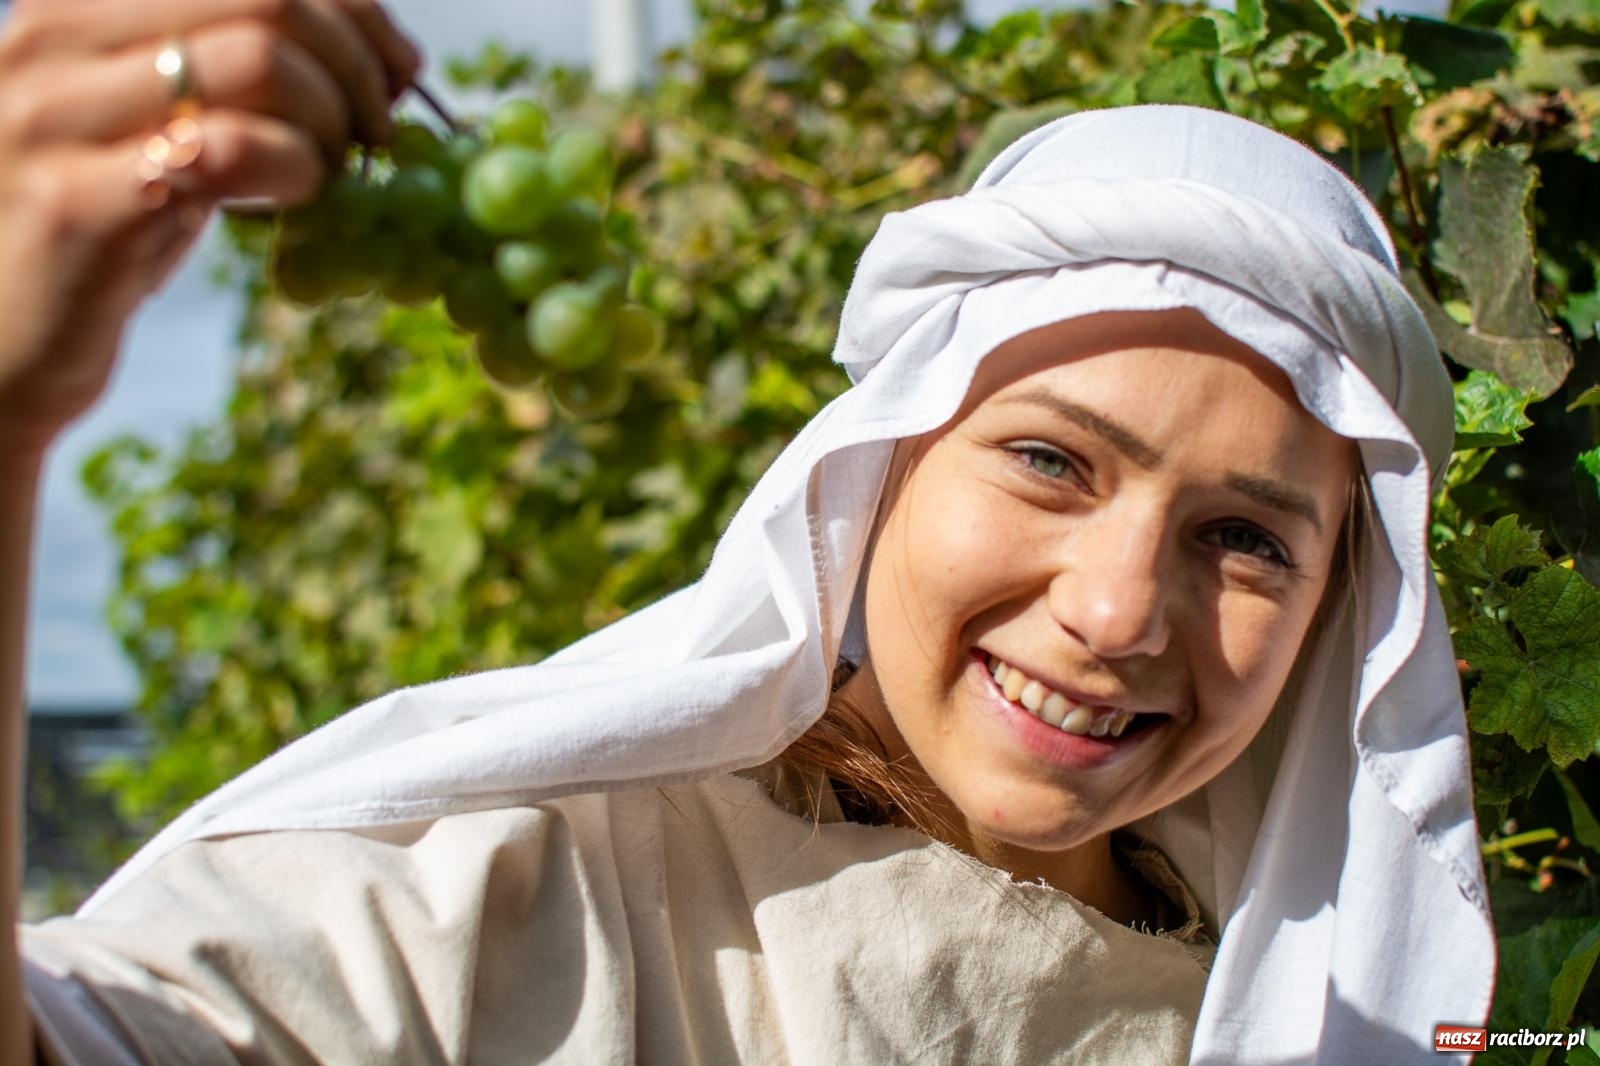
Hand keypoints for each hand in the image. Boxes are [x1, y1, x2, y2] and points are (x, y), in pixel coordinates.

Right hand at [0, 0, 421, 452]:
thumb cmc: (101, 230)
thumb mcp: (158, 123)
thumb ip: (232, 74)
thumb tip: (374, 54)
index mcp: (79, 8)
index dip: (352, 9)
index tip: (399, 68)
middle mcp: (56, 40)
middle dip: (356, 64)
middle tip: (379, 132)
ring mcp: (58, 118)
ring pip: (260, 59)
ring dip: (333, 122)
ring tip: (333, 174)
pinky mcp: (79, 204)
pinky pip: (231, 151)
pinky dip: (298, 173)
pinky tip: (298, 202)